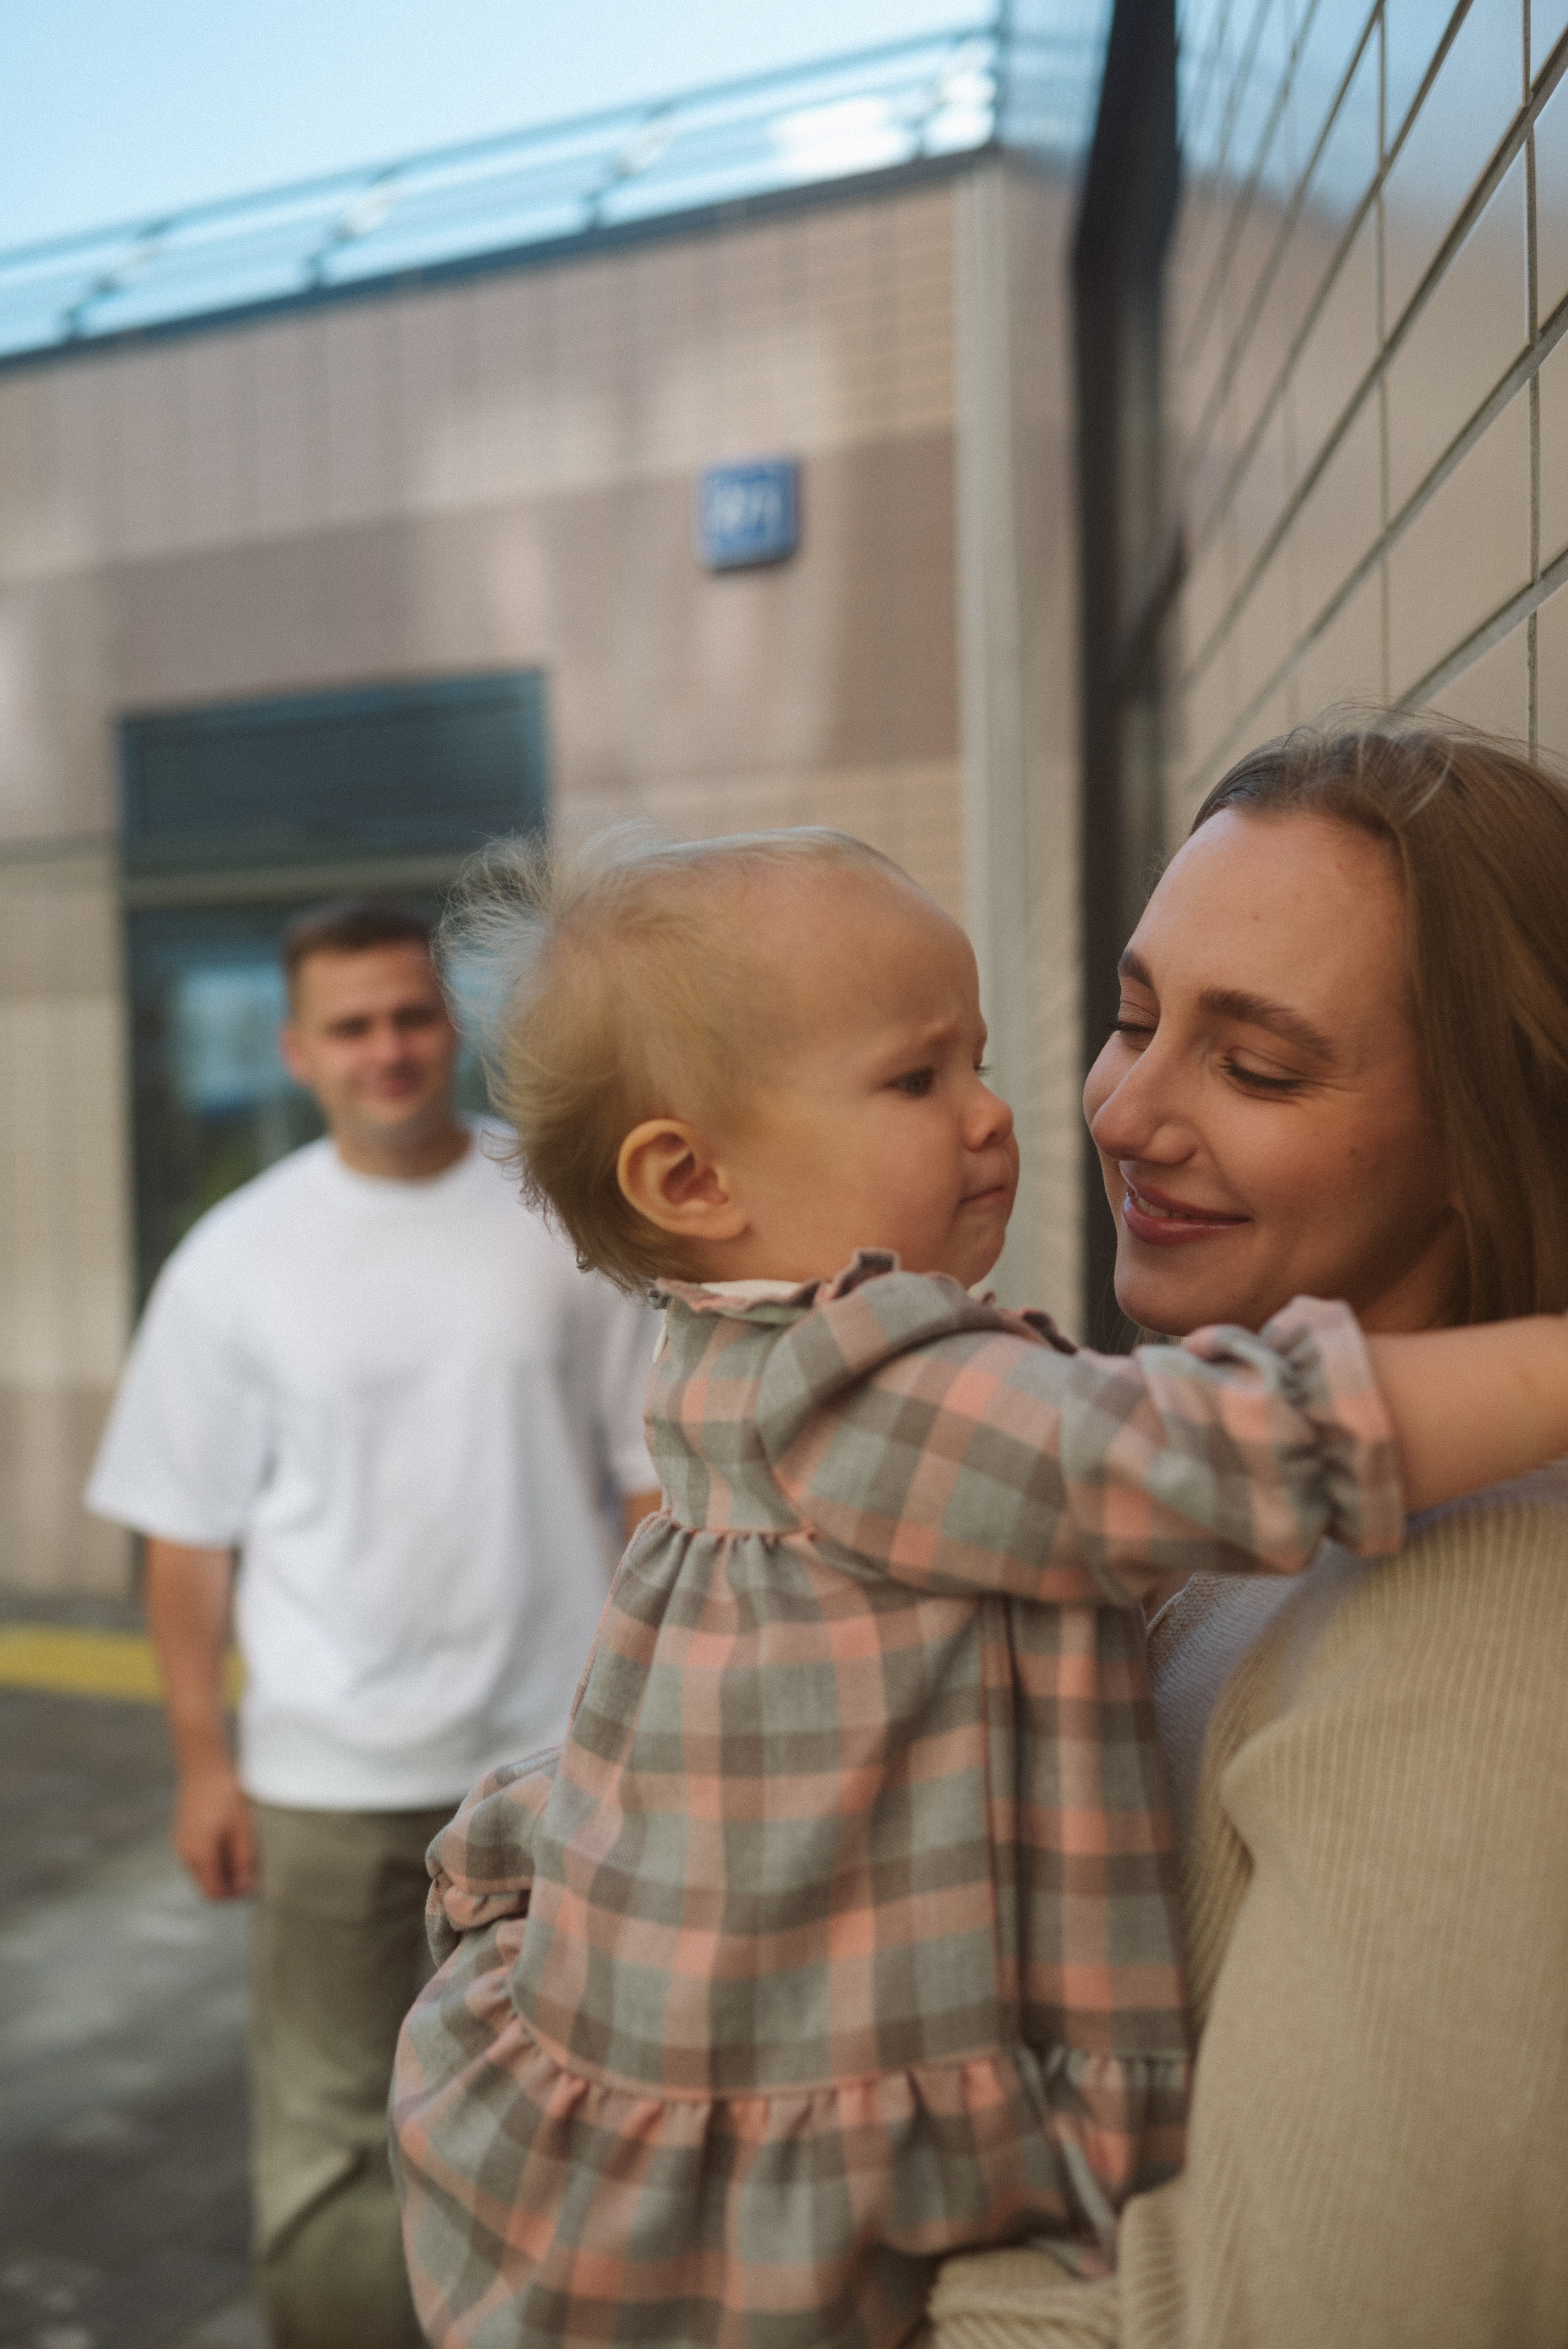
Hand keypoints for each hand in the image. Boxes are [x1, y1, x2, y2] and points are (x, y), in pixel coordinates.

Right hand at [173, 1759, 255, 1900]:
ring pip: (203, 1872)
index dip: (234, 1896)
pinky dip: (214, 1858)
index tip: (253, 1885)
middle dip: (229, 1883)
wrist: (203, 1767)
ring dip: (222, 1870)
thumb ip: (243, 1861)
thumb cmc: (226, 1796)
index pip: (213, 1893)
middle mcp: (185, 1854)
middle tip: (251, 1869)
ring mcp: (181, 1844)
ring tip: (243, 1851)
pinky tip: (230, 1840)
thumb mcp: (242, 1830)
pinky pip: (199, 1857)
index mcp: (199, 1855)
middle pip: (206, 1885)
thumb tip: (247, 1887)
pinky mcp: (184, 1834)